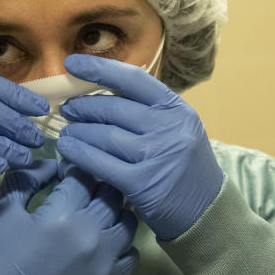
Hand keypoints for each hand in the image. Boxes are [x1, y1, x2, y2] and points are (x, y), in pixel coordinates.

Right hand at [0, 159, 138, 274]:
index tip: (68, 172)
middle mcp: (91, 235)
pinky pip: (132, 255)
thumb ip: (24, 179)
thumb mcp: (1, 212)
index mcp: (62, 215)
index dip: (75, 168)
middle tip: (85, 189)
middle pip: (110, 195)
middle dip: (98, 185)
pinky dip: (123, 244)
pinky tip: (106, 243)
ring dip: (115, 212)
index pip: (82, 176)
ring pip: (127, 222)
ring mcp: (106, 263)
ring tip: (99, 214)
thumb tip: (49, 164)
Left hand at [56, 54, 223, 240]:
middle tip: (67, 109)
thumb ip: (146, 110)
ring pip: (103, 135)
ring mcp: (156, 155)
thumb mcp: (176, 128)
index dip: (98, 68)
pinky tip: (68, 149)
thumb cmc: (184, 165)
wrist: (208, 210)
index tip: (72, 64)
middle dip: (83, 107)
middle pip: (112, 108)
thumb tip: (99, 91)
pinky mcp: (142, 183)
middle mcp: (168, 128)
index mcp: (176, 108)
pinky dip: (79, 154)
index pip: (131, 79)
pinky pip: (100, 163)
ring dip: (78, 131)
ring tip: (67, 131)